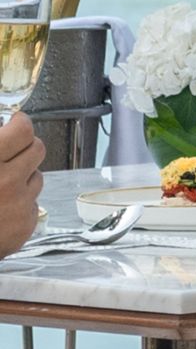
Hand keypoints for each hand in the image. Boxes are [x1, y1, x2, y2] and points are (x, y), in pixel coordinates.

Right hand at [0, 111, 44, 258]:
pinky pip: (32, 205)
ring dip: (24, 177)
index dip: (20, 123)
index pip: (23, 130)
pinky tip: (2, 209)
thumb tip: (3, 127)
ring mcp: (19, 205)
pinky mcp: (25, 225)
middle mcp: (7, 181)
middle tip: (13, 152)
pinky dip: (21, 204)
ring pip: (37, 177)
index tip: (16, 123)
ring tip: (1, 186)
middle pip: (38, 150)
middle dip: (26, 147)